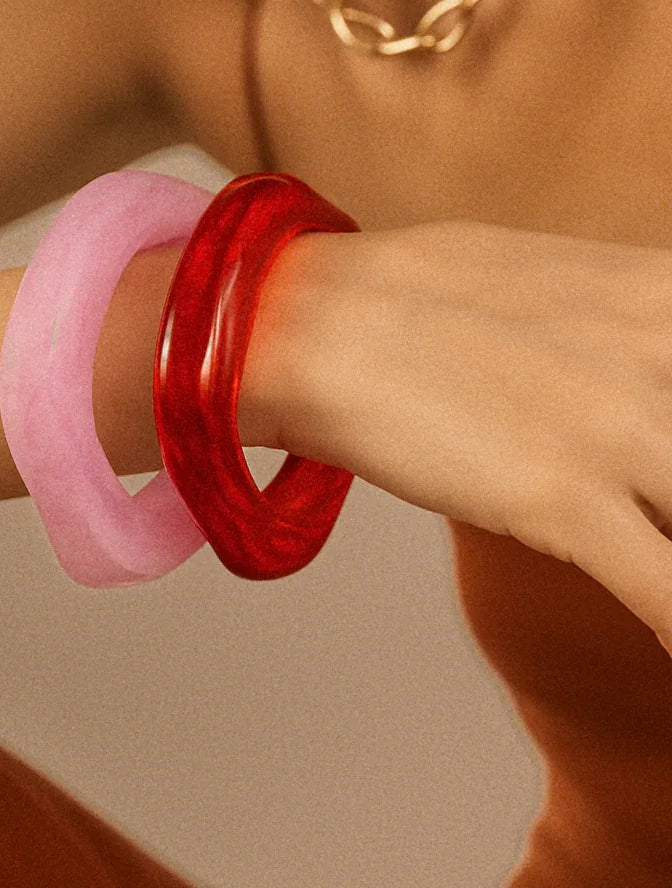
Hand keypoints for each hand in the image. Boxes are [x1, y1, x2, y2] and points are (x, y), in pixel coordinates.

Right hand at [245, 218, 671, 653]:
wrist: (305, 320)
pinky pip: (668, 598)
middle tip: (643, 513)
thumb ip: (614, 323)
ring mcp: (621, 431)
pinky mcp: (564, 500)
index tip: (656, 478)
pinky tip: (659, 657)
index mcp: (664, 293)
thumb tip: (628, 360)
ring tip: (634, 560)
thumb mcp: (542, 282)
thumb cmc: (400, 297)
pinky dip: (671, 634)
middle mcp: (664, 356)